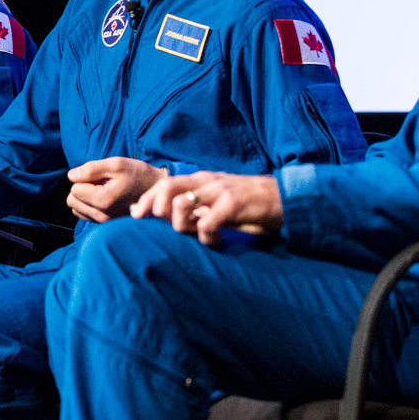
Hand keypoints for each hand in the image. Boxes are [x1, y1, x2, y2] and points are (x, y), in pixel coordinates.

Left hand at [66, 157, 166, 222]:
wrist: (157, 193)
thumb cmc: (139, 175)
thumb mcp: (117, 164)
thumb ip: (91, 169)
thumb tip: (71, 176)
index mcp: (103, 200)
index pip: (74, 189)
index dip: (85, 178)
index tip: (101, 176)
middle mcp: (102, 215)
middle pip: (72, 200)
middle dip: (82, 188)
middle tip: (101, 182)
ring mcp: (104, 222)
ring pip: (76, 209)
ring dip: (86, 197)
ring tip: (104, 190)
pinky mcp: (106, 224)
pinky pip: (85, 214)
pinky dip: (90, 205)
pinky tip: (105, 198)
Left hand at [131, 171, 282, 244]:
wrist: (283, 199)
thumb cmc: (245, 204)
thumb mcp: (215, 200)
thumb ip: (191, 205)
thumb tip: (157, 213)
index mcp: (200, 179)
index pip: (163, 184)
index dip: (146, 200)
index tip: (136, 216)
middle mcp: (206, 181)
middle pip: (166, 189)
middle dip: (156, 209)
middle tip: (166, 225)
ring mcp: (219, 191)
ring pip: (181, 205)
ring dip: (182, 226)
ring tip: (197, 234)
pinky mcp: (233, 204)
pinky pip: (206, 223)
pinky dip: (205, 237)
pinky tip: (216, 240)